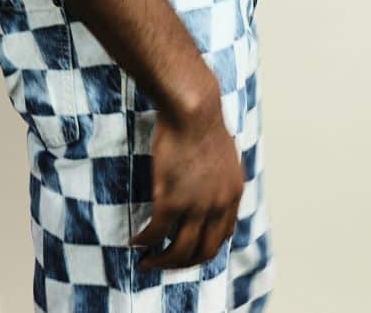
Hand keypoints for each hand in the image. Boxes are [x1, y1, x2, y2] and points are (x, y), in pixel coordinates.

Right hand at [130, 98, 245, 270]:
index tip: (189, 250)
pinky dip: (145, 241)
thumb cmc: (203, 121)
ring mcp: (196, 205)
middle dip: (183, 263)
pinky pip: (156, 232)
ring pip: (180, 250)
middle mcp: (219, 205)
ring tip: (148, 261)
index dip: (205, 248)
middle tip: (165, 262)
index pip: (224, 236)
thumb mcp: (224, 154)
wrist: (193, 107)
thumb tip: (209, 187)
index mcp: (233, 194)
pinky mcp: (172, 199)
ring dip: (162, 261)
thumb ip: (219, 178)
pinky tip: (136, 241)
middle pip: (204, 251)